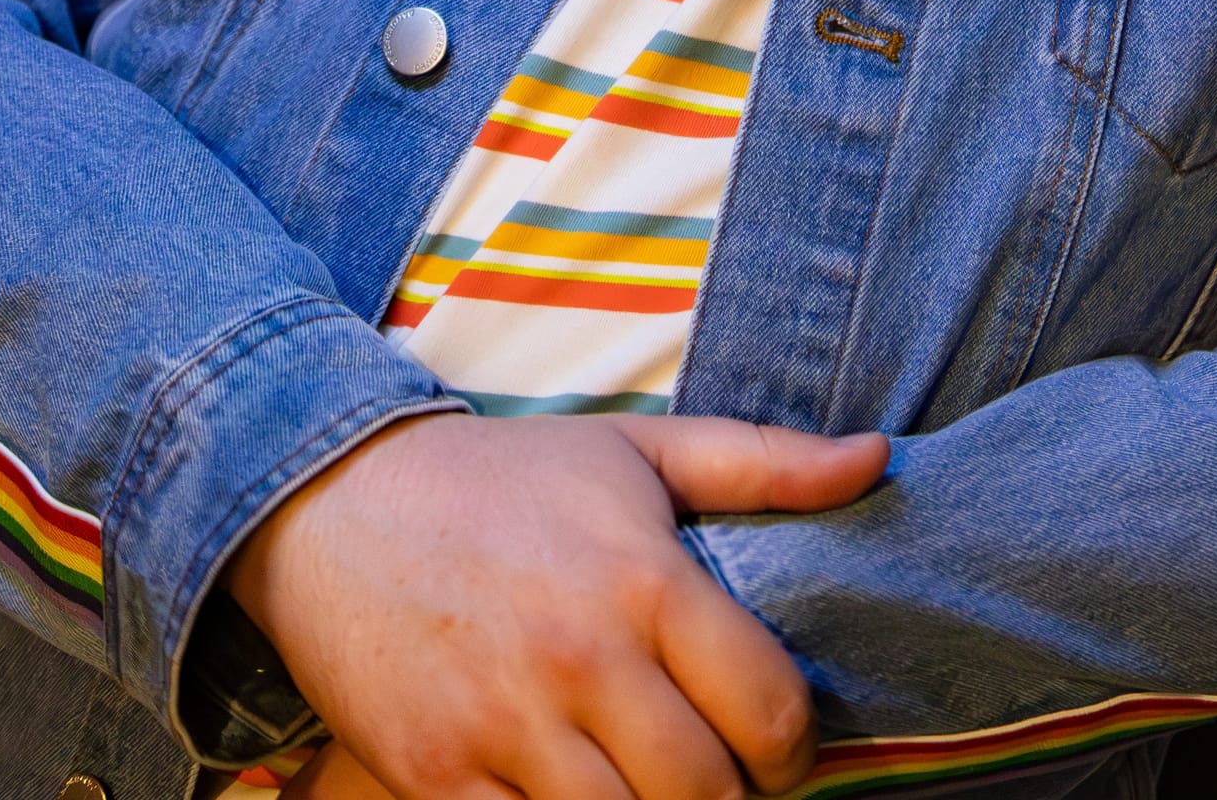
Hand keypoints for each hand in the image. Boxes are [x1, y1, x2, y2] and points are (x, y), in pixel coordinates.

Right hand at [226, 409, 887, 799]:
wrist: (337, 499)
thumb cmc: (506, 477)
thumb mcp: (640, 451)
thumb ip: (765, 463)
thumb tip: (879, 459)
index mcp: (644, 580)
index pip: (768, 709)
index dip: (794, 749)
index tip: (779, 747)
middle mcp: (582, 659)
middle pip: (704, 793)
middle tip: (721, 780)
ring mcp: (505, 727)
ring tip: (657, 791)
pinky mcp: (437, 779)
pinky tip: (581, 798)